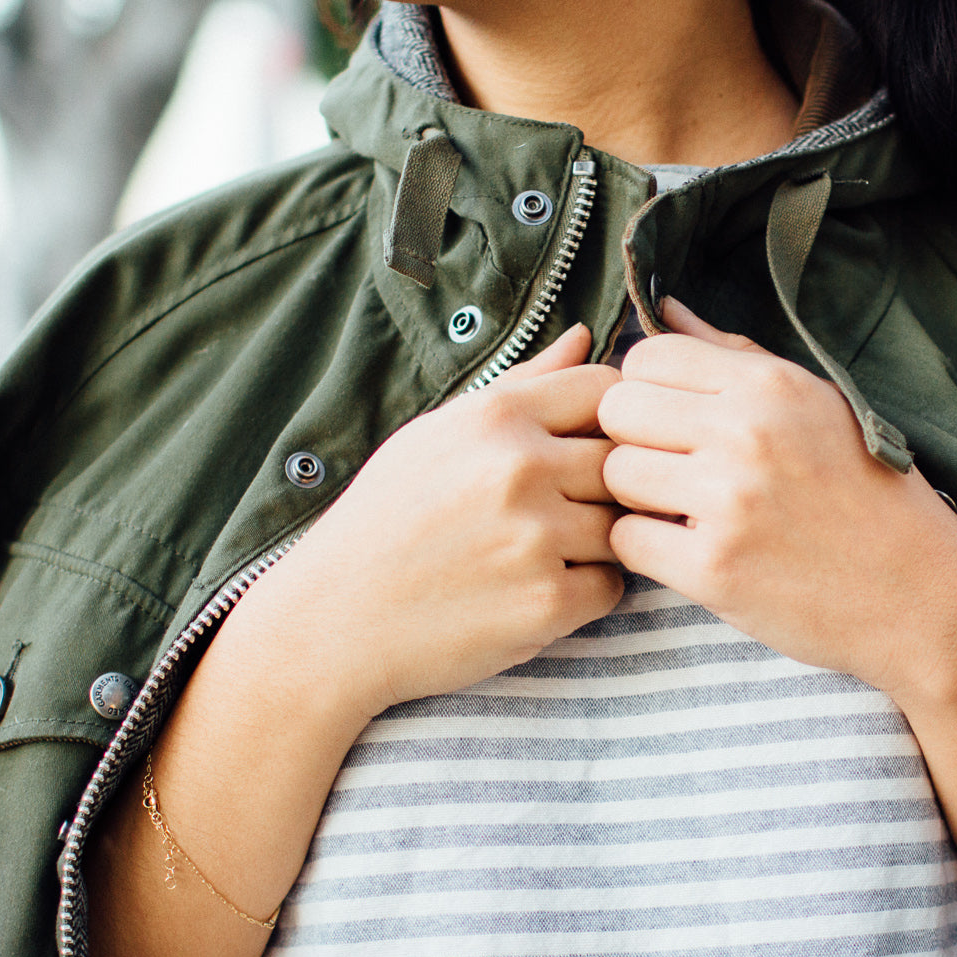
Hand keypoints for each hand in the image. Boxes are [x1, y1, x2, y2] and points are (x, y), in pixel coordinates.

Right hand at [228, 324, 625, 719]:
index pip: (607, 391)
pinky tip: (531, 592)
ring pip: (621, 527)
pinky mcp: (546, 602)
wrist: (333, 620)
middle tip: (557, 514)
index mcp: (495, 416)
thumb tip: (585, 336)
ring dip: (595, 544)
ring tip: (539, 554)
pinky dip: (583, 595)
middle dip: (602, 488)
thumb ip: (522, 385)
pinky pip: (610, 588)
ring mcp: (536, 537)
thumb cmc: (384, 521)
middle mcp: (520, 468)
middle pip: (622, 462)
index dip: (609, 421)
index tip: (584, 450)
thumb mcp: (438, 434)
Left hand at [597, 298, 956, 705]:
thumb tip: (663, 308)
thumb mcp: (816, 405)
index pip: (646, 356)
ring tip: (682, 512)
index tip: (671, 422)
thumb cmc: (868, 496)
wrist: (921, 595)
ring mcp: (728, 502)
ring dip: (636, 498)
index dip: (645, 389)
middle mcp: (747, 434)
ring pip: (615, 475)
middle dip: (631, 440)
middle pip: (617, 410)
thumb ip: (731, 357)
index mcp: (771, 387)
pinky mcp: (714, 569)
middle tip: (669, 470)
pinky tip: (687, 552)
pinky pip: (626, 541)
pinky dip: (647, 551)